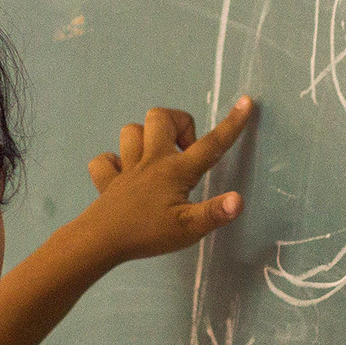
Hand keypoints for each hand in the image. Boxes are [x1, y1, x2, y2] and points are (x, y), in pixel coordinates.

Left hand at [75, 97, 255, 266]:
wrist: (99, 241)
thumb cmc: (147, 234)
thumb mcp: (189, 229)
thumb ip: (215, 213)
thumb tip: (239, 199)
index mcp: (175, 170)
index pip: (210, 144)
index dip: (231, 124)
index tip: (246, 102)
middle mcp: (151, 161)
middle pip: (160, 117)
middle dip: (177, 123)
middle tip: (185, 150)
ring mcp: (126, 169)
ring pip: (131, 132)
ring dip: (145, 139)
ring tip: (157, 160)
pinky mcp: (107, 181)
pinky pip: (105, 161)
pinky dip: (113, 164)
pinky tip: (124, 177)